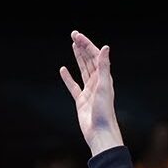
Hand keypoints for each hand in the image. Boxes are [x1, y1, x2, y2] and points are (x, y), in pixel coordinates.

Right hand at [60, 31, 123, 155]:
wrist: (100, 132)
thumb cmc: (104, 111)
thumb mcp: (104, 86)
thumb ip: (104, 67)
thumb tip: (105, 47)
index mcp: (104, 78)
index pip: (95, 56)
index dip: (87, 45)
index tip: (77, 36)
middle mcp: (97, 83)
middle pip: (89, 60)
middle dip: (82, 47)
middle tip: (73, 35)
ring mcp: (89, 91)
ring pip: (83, 70)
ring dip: (78, 57)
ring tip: (73, 45)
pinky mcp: (81, 100)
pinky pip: (73, 86)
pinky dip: (68, 78)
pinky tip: (62, 69)